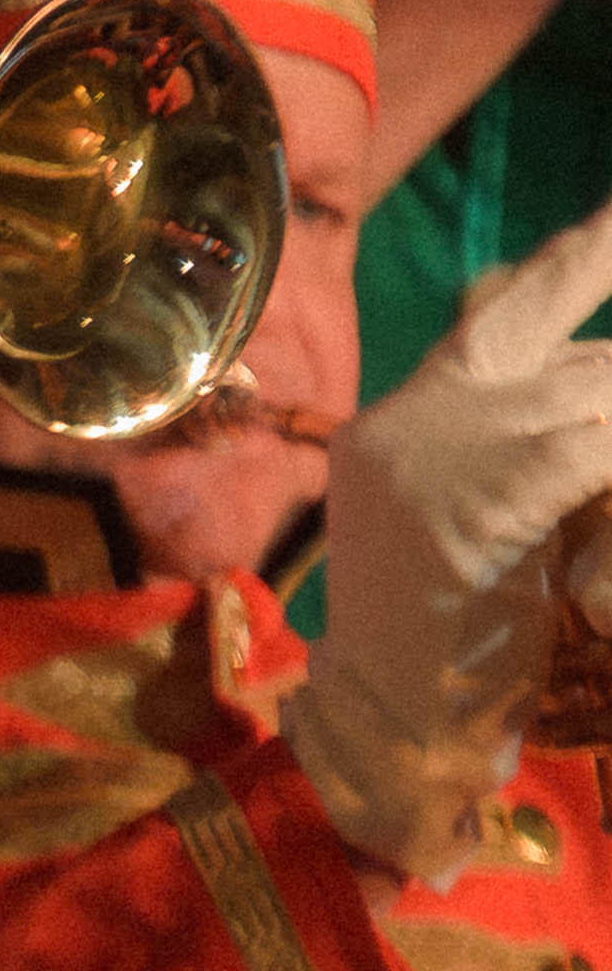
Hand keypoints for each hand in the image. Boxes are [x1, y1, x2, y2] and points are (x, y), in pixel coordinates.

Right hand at [283, 186, 611, 873]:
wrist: (381, 745)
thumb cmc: (443, 660)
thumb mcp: (477, 536)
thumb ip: (515, 460)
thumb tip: (588, 404)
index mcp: (397, 429)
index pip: (491, 321)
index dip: (562, 268)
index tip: (608, 225)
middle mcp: (404, 426)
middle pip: (534, 333)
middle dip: (594, 291)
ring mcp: (425, 463)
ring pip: (578, 394)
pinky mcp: (461, 512)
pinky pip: (578, 456)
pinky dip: (610, 452)